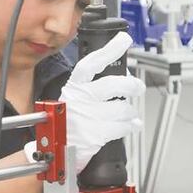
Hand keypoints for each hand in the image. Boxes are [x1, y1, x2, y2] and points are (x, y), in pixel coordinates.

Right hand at [58, 32, 143, 171]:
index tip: (123, 40)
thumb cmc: (65, 124)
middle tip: (137, 87)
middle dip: (131, 85)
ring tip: (130, 115)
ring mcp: (86, 117)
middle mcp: (78, 100)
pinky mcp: (95, 134)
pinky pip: (122, 126)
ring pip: (121, 108)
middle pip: (112, 85)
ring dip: (130, 112)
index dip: (109, 50)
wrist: (55, 152)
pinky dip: (130, 126)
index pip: (91, 64)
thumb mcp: (71, 101)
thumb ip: (91, 89)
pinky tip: (131, 125)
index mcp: (72, 88)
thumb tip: (120, 78)